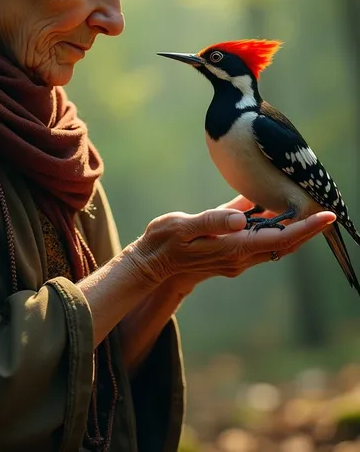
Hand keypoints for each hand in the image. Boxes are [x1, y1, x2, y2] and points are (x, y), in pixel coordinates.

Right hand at [133, 195, 335, 293]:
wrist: (150, 265)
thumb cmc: (163, 242)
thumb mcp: (183, 226)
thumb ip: (213, 220)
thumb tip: (242, 217)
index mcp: (233, 249)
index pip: (280, 239)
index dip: (306, 228)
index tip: (327, 216)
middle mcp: (240, 258)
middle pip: (285, 245)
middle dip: (308, 230)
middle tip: (328, 212)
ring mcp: (235, 260)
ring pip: (275, 246)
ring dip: (294, 232)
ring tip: (309, 212)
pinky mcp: (229, 255)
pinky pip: (260, 244)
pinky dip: (274, 231)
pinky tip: (273, 214)